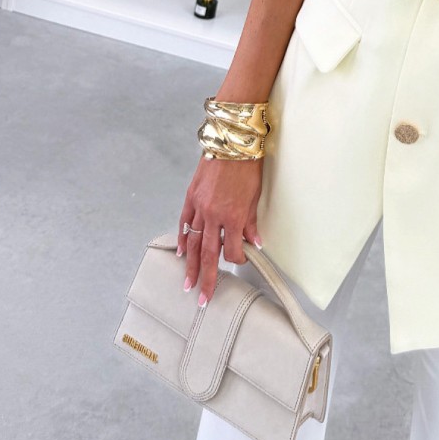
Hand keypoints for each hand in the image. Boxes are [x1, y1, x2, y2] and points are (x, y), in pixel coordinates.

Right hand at [177, 155, 263, 306]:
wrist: (233, 140)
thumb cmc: (248, 165)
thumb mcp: (256, 195)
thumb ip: (252, 222)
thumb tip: (255, 242)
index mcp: (234, 216)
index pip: (233, 250)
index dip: (237, 259)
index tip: (241, 260)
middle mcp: (215, 215)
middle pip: (210, 254)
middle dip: (207, 278)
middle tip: (203, 298)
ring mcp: (200, 206)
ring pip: (194, 243)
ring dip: (191, 265)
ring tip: (188, 284)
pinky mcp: (191, 196)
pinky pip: (185, 222)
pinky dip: (183, 238)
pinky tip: (182, 253)